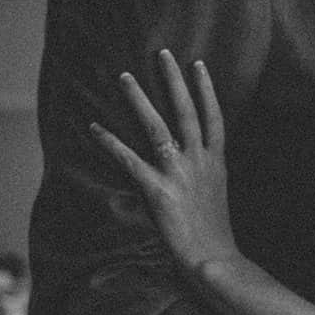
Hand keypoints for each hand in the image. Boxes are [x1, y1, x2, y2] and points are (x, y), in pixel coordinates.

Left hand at [89, 49, 239, 270]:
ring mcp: (179, 175)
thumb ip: (209, 172)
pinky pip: (130, 161)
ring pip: (158, 128)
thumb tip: (202, 159)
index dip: (206, 90)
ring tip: (125, 77)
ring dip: (140, 100)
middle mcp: (200, 162)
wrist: (216, 260)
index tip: (198, 65)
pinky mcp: (159, 191)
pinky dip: (111, 143)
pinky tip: (95, 128)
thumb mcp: (218, 195)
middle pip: (187, 112)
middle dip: (174, 81)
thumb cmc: (215, 233)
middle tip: (162, 53)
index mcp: (216, 163)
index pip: (214, 117)